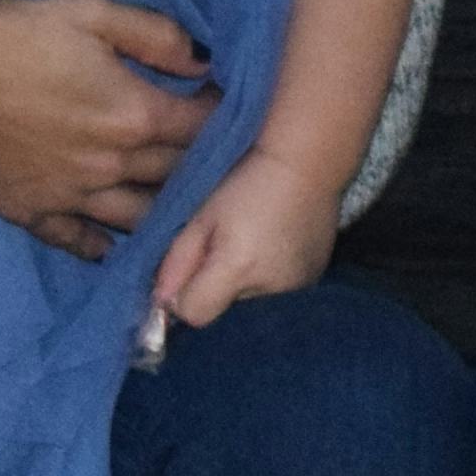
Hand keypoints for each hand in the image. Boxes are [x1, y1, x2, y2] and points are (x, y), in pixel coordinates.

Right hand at [0, 0, 219, 258]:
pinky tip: (117, 241)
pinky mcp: (31, 210)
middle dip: (206, 166)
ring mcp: (70, 195)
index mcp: (132, 113)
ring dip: (167, 212)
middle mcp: (110, 164)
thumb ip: (155, 36)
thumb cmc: (11, 30)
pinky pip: (79, 240)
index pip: (204, 128)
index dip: (225, 117)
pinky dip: (104, 243)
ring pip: (139, 217)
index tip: (233, 109)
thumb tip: (206, 60)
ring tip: (183, 203)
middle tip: (220, 158)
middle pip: (179, 176)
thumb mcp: (88, 12)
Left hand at [146, 149, 338, 330]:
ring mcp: (297, 287)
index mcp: (238, 267)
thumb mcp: (200, 216)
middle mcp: (271, 288)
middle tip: (222, 245)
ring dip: (241, 283)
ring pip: (249, 302)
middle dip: (213, 287)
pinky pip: (277, 293)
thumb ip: (176, 262)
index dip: (182, 297)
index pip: (194, 315)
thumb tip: (161, 303)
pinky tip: (272, 245)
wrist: (306, 161)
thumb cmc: (246, 179)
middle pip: (223, 311)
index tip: (187, 268)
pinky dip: (267, 277)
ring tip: (250, 242)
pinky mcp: (313, 280)